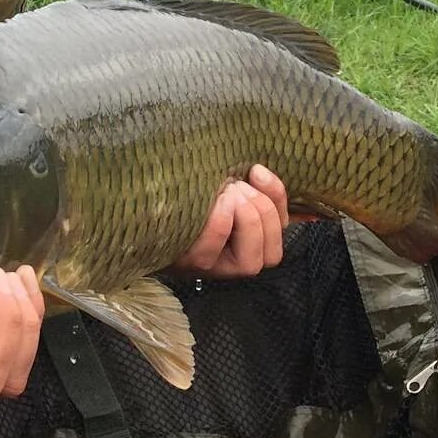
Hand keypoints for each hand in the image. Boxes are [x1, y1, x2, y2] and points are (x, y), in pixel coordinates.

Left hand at [171, 165, 308, 278]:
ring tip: (224, 192)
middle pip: (271, 237)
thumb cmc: (196, 200)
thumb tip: (266, 174)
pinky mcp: (196, 264)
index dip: (276, 194)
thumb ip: (255, 190)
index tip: (256, 170)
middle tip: (234, 185)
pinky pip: (216, 245)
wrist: (152, 214)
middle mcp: (245, 262)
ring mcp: (220, 267)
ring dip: (243, 214)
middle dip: (257, 203)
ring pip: (252, 258)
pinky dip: (220, 221)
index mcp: (260, 239)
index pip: (285, 222)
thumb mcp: (231, 192)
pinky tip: (215, 201)